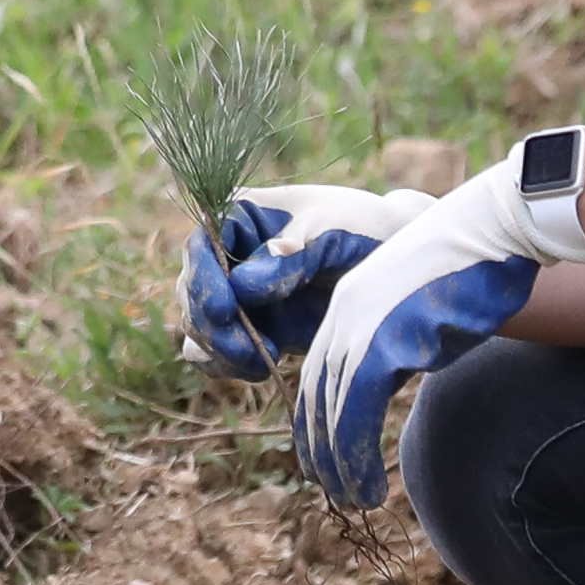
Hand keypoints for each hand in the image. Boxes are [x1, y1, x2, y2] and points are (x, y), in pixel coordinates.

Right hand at [182, 181, 426, 381]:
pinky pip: (216, 353)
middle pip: (192, 292)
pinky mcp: (250, 328)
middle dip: (212, 326)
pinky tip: (261, 369)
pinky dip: (227, 365)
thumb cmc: (360, 230)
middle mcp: (227, 255)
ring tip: (262, 363)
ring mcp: (235, 294)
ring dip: (219, 351)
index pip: (200, 245)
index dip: (204, 278)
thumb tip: (243, 284)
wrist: (393, 266)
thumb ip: (291, 253)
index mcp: (238, 215)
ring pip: (198, 327)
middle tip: (247, 351)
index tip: (226, 309)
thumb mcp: (330, 230)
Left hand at [292, 247, 532, 508]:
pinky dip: (356, 456)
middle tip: (336, 491)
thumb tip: (399, 368)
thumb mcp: (423, 311)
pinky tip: (369, 487)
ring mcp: (358, 329)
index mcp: (348, 306)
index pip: (317, 375)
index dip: (317, 422)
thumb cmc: (474, 270)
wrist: (492, 233)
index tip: (324, 458)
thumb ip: (400, 341)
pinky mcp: (380, 344)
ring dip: (339, 465)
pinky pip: (355, 414)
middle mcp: (343, 317)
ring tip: (356, 499)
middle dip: (321, 450)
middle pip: (316, 397)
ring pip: (331, 413)